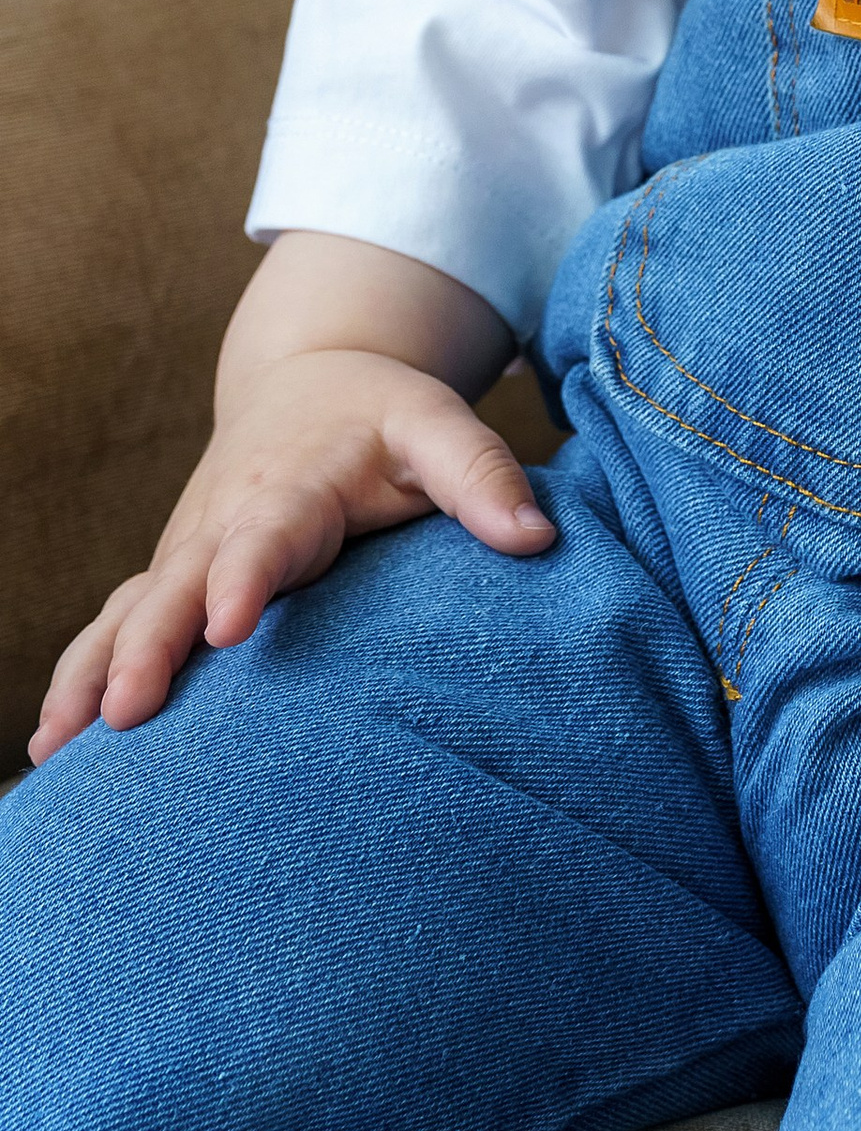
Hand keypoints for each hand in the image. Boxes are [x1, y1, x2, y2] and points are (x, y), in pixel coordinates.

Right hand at [28, 345, 553, 763]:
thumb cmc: (381, 417)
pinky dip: (77, 676)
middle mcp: (225, 521)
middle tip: (124, 713)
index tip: (231, 626)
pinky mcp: (168, 578)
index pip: (267, 534)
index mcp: (295, 486)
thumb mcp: (439, 426)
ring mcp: (187, 553)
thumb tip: (539, 539)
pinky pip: (112, 626)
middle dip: (148, 648)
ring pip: (129, 612)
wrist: (308, 383)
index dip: (246, 577)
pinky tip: (51, 747)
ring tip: (58, 746)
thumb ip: (484, 477)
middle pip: (179, 587)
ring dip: (92, 673)